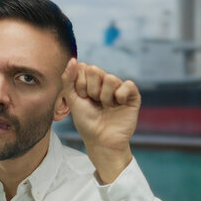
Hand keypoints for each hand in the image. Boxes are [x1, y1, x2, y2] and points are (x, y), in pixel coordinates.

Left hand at [61, 58, 140, 183]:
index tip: (82, 98)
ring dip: (104, 96)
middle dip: (91, 89)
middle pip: (95, 70)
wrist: (100, 140)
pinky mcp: (132, 96)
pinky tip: (118, 105)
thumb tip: (73, 59)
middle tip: (94, 102)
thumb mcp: (72, 99)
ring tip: (106, 107)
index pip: (83, 67)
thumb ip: (68, 79)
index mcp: (91, 81)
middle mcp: (105, 82)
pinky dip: (120, 95)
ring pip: (110, 78)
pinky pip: (128, 84)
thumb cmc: (86, 122)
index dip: (80, 84)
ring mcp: (119, 88)